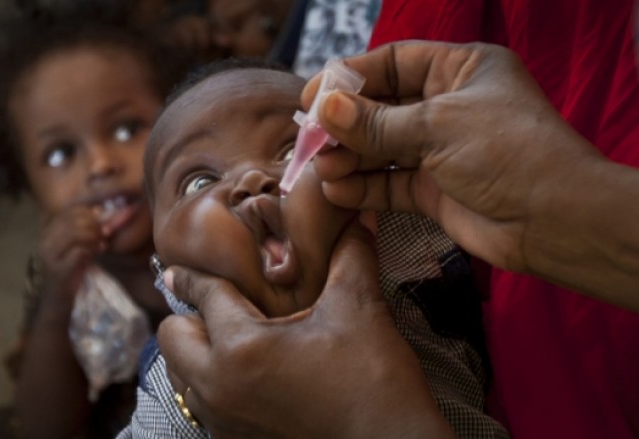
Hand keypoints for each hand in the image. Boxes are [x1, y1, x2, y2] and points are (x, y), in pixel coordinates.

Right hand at [36, 206, 105, 308]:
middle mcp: (45, 242)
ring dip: (93, 236)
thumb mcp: (77, 248)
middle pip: (72, 221)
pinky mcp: (57, 271)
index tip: (100, 222)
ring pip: (75, 234)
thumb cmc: (70, 274)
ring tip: (101, 244)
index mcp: (48, 234)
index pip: (68, 211)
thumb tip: (98, 211)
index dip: (88, 213)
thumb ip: (84, 231)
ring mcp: (49, 257)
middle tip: (104, 233)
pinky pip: (78, 252)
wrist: (57, 302)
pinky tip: (97, 253)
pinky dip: (91, 250)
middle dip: (93, 225)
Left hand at [157, 221, 454, 437]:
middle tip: (221, 308)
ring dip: (197, 353)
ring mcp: (224, 420)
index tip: (177, 270)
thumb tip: (357, 215)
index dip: (193, 276)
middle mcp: (219, 387)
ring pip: (181, 376)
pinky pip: (202, 404)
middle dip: (189, 317)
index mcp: (242, 347)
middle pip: (171, 338)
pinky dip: (212, 383)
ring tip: (232, 339)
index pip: (204, 295)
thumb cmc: (374, 380)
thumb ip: (350, 255)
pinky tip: (247, 374)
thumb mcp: (359, 310)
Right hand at [306, 42, 638, 302]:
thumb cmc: (509, 154)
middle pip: (381, 108)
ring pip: (382, 149)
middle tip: (311, 141)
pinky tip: (337, 192)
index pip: (394, 63)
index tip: (314, 96)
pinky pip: (390, 184)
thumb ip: (376, 122)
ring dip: (350, 158)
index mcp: (460, 70)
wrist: (553, 221)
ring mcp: (441, 150)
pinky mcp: (434, 190)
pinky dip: (364, 187)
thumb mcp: (437, 126)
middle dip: (345, 125)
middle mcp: (448, 106)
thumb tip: (325, 108)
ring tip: (322, 170)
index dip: (351, 76)